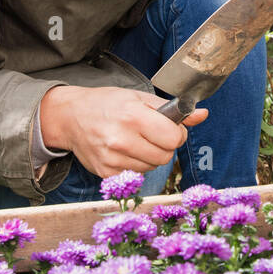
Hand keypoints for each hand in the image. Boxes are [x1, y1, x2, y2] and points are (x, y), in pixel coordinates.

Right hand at [39, 85, 207, 178]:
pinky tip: (125, 151)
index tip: (169, 128)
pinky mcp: (106, 174)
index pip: (173, 138)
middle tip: (153, 135)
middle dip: (165, 146)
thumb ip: (172, 110)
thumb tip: (202, 115)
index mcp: (132, 116)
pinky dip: (136, 165)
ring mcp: (112, 160)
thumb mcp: (139, 98)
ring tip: (136, 141)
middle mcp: (121, 140)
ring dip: (151, 156)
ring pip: (152, 168)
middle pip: (165, 157)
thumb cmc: (107, 103)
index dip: (176, 133)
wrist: (70, 117)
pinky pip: (136, 175)